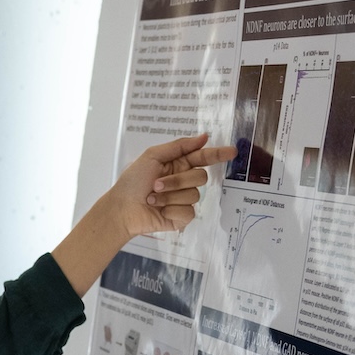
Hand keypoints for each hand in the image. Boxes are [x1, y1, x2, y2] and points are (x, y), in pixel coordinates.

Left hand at [51, 133, 236, 296]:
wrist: (122, 208)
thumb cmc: (132, 181)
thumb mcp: (152, 156)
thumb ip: (179, 146)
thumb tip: (204, 137)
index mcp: (178, 164)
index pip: (203, 157)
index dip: (218, 154)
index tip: (232, 151)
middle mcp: (184, 181)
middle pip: (200, 176)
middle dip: (177, 180)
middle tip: (156, 183)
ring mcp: (184, 200)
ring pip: (194, 195)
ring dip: (169, 196)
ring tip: (152, 198)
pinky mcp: (182, 217)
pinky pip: (188, 212)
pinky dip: (170, 209)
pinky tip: (159, 210)